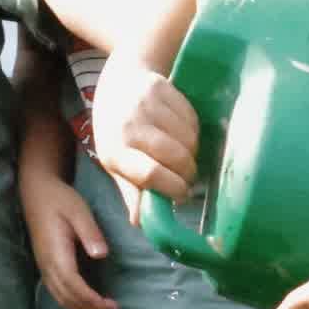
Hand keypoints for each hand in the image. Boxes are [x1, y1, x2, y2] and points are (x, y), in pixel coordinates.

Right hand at [20, 167, 117, 308]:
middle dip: (89, 308)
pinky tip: (88, 300)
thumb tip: (101, 255)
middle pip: (66, 297)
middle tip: (113, 308)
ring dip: (81, 308)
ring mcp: (43, 267)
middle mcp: (46, 264)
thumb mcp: (79, 211)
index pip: (72, 285)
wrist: (36, 192)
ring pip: (60, 298)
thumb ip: (90, 232)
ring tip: (103, 307)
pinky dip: (73, 302)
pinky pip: (57, 292)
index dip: (90, 299)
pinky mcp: (45, 266)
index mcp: (55, 252)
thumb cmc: (60, 199)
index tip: (110, 304)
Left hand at [88, 44, 201, 218]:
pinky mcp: (161, 89)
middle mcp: (128, 127)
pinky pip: (192, 117)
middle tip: (188, 177)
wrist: (119, 85)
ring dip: (194, 151)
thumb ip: (131, 191)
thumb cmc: (117, 133)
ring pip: (188, 138)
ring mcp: (145, 105)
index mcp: (114, 151)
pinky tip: (184, 134)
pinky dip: (194, 131)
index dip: (173, 187)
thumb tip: (141, 223)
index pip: (149, 174)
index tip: (182, 195)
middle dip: (188, 172)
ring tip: (185, 154)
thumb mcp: (116, 163)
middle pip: (175, 156)